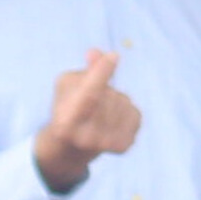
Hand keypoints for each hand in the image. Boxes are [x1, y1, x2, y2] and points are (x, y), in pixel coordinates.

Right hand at [35, 49, 142, 192]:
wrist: (73, 147)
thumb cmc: (68, 108)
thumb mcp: (68, 85)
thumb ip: (84, 69)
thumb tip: (95, 53)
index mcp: (65, 124)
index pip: (89, 95)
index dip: (101, 73)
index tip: (114, 56)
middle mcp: (86, 139)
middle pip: (108, 94)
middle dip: (104, 87)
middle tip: (92, 98)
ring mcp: (107, 144)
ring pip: (124, 101)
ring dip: (115, 98)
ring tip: (100, 109)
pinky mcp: (124, 145)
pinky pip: (135, 112)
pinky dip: (126, 108)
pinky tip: (112, 118)